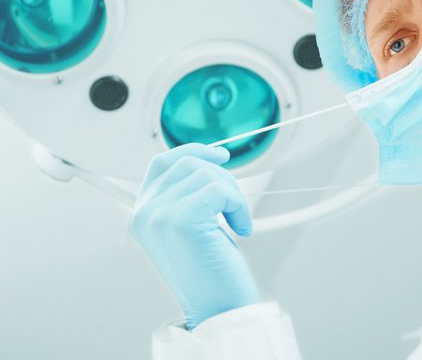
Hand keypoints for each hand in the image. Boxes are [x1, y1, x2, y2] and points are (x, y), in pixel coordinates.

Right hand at [129, 143, 258, 329]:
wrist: (217, 308)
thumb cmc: (210, 270)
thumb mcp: (189, 225)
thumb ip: (186, 194)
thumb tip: (210, 157)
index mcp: (142, 213)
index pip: (161, 163)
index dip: (192, 151)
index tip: (221, 155)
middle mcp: (144, 213)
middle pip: (188, 164)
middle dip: (222, 178)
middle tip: (235, 207)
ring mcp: (159, 216)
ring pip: (206, 173)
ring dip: (233, 194)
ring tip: (238, 221)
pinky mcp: (182, 221)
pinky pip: (220, 189)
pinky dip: (238, 204)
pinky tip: (241, 228)